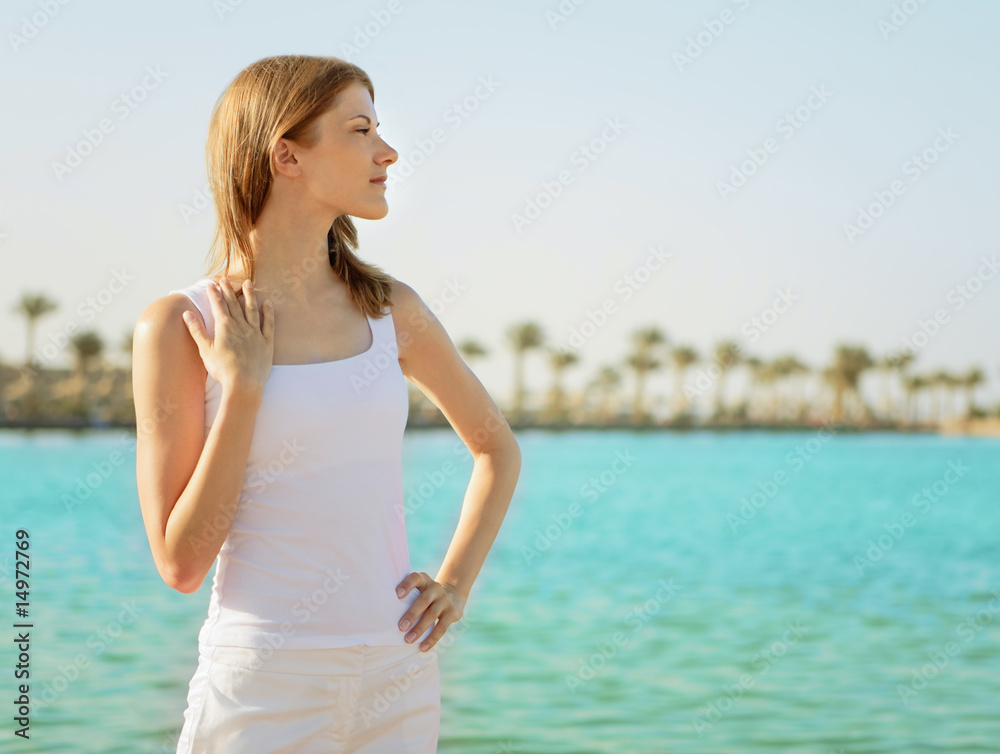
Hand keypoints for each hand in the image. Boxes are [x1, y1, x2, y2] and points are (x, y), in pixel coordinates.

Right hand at [182, 276, 273, 394]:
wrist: (243, 385)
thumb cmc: (222, 370)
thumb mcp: (205, 349)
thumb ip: (197, 330)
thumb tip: (187, 313)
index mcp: (225, 327)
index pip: (218, 306)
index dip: (214, 294)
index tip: (211, 283)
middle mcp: (241, 327)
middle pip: (234, 305)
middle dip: (229, 291)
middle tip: (225, 279)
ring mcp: (255, 334)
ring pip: (252, 310)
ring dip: (250, 295)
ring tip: (248, 283)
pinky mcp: (267, 343)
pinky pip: (269, 324)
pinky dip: (269, 313)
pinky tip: (268, 303)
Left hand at [396, 572, 465, 651]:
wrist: (453, 594)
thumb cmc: (426, 595)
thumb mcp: (420, 589)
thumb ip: (407, 596)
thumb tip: (384, 614)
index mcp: (424, 580)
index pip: (415, 578)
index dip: (407, 585)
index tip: (397, 595)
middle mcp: (435, 588)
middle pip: (423, 600)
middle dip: (412, 614)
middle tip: (400, 627)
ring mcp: (445, 600)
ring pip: (432, 615)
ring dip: (420, 628)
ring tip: (408, 640)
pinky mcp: (452, 613)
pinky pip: (442, 627)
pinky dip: (432, 638)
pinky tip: (423, 647)